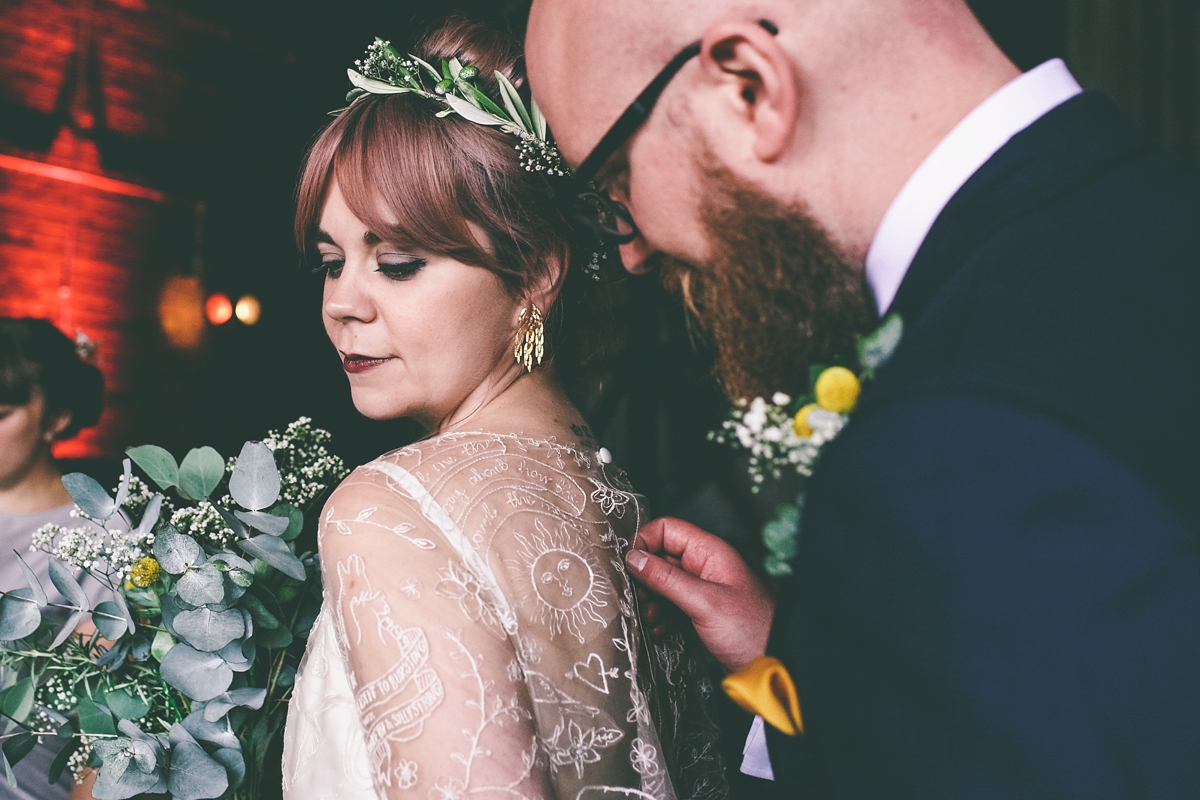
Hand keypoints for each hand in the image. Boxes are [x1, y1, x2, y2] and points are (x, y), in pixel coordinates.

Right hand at [626, 517, 775, 671]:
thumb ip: (667, 579)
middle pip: (661, 557)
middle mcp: (705, 567)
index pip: (667, 529)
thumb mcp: (704, 602)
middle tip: (640, 600)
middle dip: (645, 579)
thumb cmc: (752, 630)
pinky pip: (670, 605)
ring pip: (662, 584)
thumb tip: (633, 558)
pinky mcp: (700, 612)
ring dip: (650, 601)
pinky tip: (659, 630)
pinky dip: (660, 616)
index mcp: (710, 553)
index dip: (645, 543)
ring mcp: (702, 590)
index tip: (630, 566)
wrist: (775, 665)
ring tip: (650, 619)